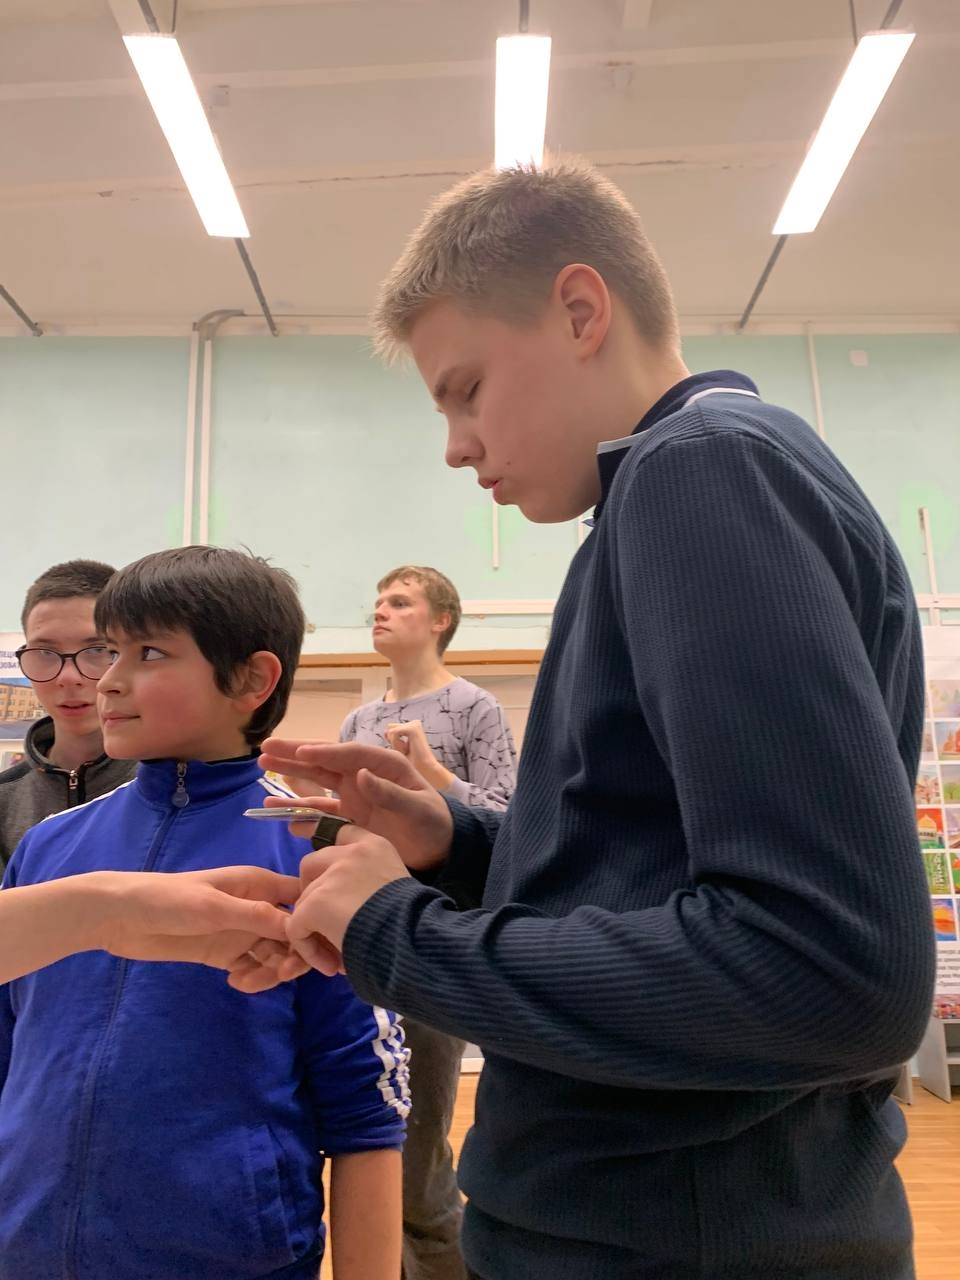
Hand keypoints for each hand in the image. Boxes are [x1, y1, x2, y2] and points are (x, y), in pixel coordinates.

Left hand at [92, 867, 304, 987]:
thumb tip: (300, 927)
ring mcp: (240, 932)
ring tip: (248, 980)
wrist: (121, 917)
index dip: (316, 922)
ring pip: (275, 954)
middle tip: (282, 973)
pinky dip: (253, 978)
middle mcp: (256, 907)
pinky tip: (236, 982)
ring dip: (271, 971)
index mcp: (258, 884)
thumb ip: (257, 916)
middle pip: (293, 932)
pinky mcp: (224, 953)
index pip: (303, 899)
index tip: (321, 950)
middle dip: (295, 954)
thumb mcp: (214, 907)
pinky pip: (253, 967)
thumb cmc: (168, 900)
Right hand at [259, 739, 453, 872]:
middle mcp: (364, 776)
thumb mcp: (418, 809)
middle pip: (325, 761)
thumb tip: (360, 775)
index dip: (324, 752)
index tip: (299, 752)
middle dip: (295, 754)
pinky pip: (320, 813)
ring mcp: (354, 797)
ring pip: (317, 783)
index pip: (349, 754)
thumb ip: (391, 794)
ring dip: (291, 778)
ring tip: (264, 769)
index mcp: (384, 766)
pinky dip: (300, 813)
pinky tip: (278, 813)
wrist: (440, 850)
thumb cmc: (434, 824)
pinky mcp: (349, 819)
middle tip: (265, 747)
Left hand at [285, 825, 411, 975]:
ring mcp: (331, 876)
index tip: (329, 885)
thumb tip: (348, 907)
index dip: (330, 861)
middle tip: (329, 925)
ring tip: (335, 957)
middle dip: (314, 894)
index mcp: (374, 846)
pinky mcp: (316, 903)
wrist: (415, 941)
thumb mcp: (398, 889)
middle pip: (311, 864)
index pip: (341, 833)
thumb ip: (371, 885)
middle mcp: (350, 853)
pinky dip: (307, 948)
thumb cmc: (415, 923)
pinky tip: (329, 965)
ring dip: (314, 929)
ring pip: (303, 901)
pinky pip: (297, 927)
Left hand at [385, 720, 454, 790]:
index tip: (406, 751)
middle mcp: (415, 723)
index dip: (393, 743)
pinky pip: (393, 733)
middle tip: (406, 752)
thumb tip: (385, 731)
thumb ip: (391, 737)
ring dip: (395, 745)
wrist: (424, 771)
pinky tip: (408, 750)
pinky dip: (397, 745)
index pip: (390, 729)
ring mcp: (414, 724)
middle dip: (393, 742)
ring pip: (390, 731)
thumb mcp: (398, 749)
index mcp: (412, 726)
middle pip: (388, 729)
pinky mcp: (413, 728)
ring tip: (407, 751)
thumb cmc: (412, 764)